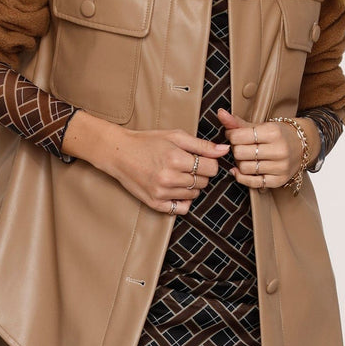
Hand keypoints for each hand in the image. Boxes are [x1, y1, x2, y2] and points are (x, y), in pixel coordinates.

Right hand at [63, 111, 228, 214]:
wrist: (119, 153)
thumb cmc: (148, 141)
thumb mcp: (175, 136)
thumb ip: (202, 145)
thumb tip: (225, 150)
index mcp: (176, 158)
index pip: (211, 168)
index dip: (209, 162)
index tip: (200, 158)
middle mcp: (169, 178)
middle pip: (204, 182)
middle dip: (201, 173)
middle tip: (187, 164)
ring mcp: (161, 193)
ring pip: (194, 195)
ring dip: (192, 185)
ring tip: (178, 173)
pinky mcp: (155, 203)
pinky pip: (182, 209)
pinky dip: (183, 200)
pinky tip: (176, 189)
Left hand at [217, 108, 315, 189]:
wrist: (302, 146)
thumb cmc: (278, 134)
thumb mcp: (260, 125)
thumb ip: (238, 122)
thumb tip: (220, 113)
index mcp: (273, 132)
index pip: (238, 136)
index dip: (230, 135)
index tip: (234, 135)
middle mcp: (279, 150)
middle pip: (240, 153)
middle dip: (235, 149)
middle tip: (239, 146)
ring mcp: (280, 167)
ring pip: (244, 168)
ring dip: (239, 163)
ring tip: (245, 157)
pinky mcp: (278, 180)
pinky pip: (252, 183)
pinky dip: (242, 177)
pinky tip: (240, 170)